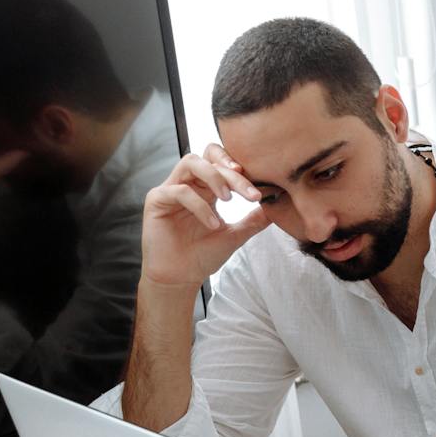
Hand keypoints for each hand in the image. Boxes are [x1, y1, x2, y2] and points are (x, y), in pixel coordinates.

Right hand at [141, 143, 269, 290]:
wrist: (181, 278)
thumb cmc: (203, 255)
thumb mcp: (236, 235)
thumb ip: (254, 219)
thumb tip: (278, 205)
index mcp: (205, 188)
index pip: (222, 162)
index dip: (239, 167)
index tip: (259, 189)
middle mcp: (188, 183)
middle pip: (209, 158)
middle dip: (233, 174)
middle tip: (251, 195)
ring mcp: (170, 189)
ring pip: (191, 163)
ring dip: (214, 178)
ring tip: (229, 200)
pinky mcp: (156, 200)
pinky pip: (179, 191)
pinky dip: (199, 205)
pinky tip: (212, 224)